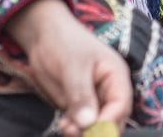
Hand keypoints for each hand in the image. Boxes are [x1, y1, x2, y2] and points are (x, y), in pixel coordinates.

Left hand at [5, 0, 131, 135]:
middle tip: (75, 132)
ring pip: (95, 125)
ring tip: (66, 127)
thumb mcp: (73, 67)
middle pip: (111, 120)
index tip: (92, 131)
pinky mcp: (78, 106)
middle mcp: (109, 91)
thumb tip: (88, 123)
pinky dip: (73, 128)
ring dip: (82, 131)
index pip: (120, 105)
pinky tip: (63, 125)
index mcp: (116, 76)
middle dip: (96, 131)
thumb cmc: (64, 42)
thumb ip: (81, 95)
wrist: (43, 36)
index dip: (108, 122)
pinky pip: (80, 124)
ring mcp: (93, 100)